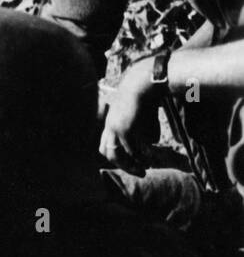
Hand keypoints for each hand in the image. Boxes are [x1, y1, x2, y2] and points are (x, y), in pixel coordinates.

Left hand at [99, 58, 161, 173]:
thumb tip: (150, 143)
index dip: (117, 157)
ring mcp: (116, 128)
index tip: (131, 163)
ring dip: (132, 164)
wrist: (143, 83)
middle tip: (139, 172)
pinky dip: (140, 157)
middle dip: (123, 166)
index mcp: (110, 123)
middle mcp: (109, 127)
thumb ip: (142, 130)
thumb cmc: (144, 97)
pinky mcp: (126, 128)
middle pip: (109, 153)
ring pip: (119, 154)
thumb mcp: (141, 115)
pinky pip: (132, 149)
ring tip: (145, 169)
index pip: (106, 146)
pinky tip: (149, 160)